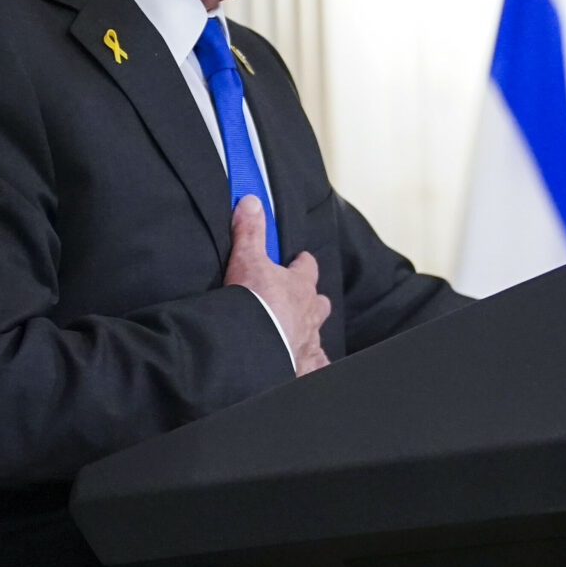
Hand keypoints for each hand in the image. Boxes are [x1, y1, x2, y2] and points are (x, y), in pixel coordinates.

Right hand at [223, 196, 330, 374]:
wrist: (252, 346)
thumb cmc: (253, 303)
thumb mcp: (246, 259)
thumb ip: (249, 231)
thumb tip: (251, 201)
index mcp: (299, 286)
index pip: (307, 267)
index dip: (302, 263)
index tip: (298, 259)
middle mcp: (309, 313)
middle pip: (318, 302)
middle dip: (311, 299)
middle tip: (300, 298)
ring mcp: (308, 340)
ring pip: (317, 333)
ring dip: (309, 331)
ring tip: (300, 333)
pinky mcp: (303, 364)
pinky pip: (316, 364)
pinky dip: (312, 363)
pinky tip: (308, 365)